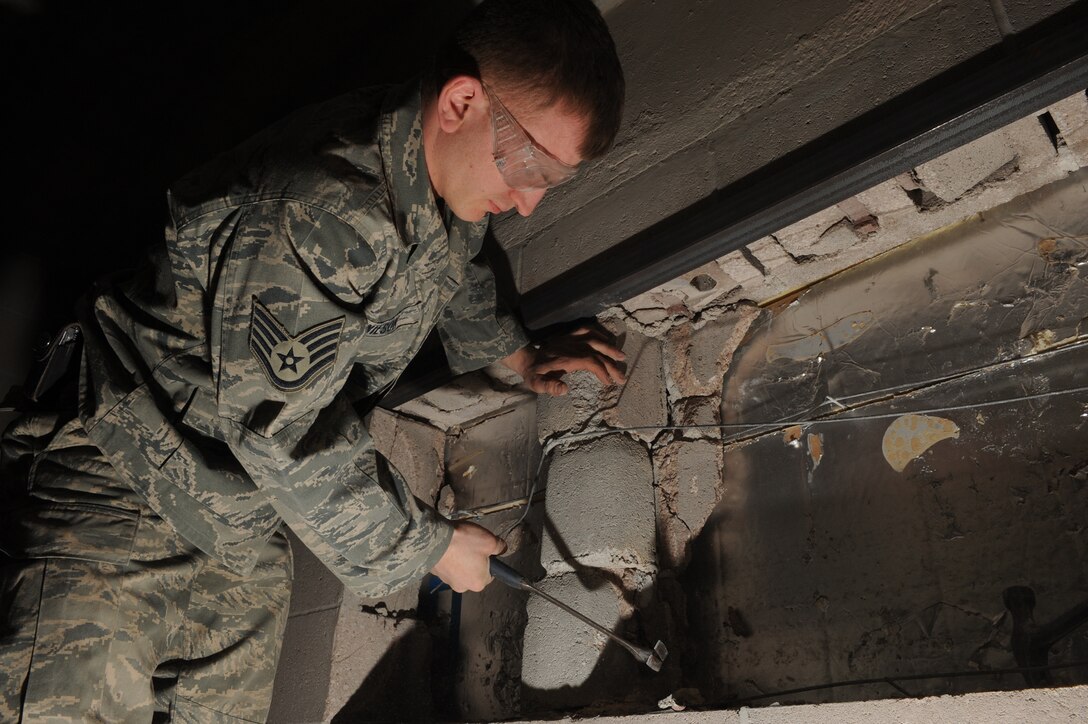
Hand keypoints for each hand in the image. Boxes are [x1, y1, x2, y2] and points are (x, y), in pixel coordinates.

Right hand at [430, 521, 505, 592]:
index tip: (484, 549)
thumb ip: (500, 547)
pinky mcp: (436, 574)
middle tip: (471, 545)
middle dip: (474, 560)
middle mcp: (463, 587)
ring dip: (460, 559)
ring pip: (460, 569)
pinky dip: (449, 558)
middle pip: (474, 572)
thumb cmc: (465, 542)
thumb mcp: (489, 541)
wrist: (434, 540)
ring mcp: (447, 582)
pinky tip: (448, 547)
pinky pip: (447, 566)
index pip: (490, 574)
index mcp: (479, 583)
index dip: (489, 560)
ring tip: (457, 544)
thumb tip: (502, 549)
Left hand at [501, 326, 625, 395]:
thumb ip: (550, 387)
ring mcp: (571, 339)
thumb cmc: (533, 373)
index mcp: (566, 358)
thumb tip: (565, 389)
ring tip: (622, 357)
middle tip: (621, 378)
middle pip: (596, 352)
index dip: (602, 371)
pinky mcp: (569, 335)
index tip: (608, 382)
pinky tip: (607, 341)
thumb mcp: (537, 383)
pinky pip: (587, 330)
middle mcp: (571, 346)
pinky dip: (599, 334)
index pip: (590, 362)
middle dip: (611, 365)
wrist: (526, 358)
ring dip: (609, 347)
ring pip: (594, 340)